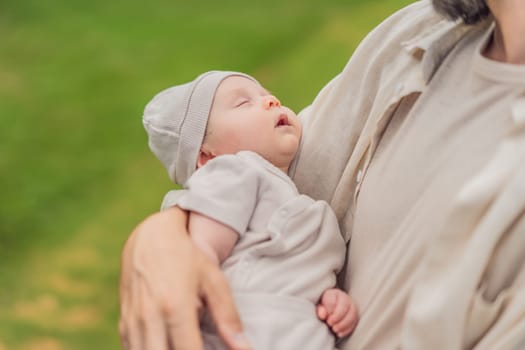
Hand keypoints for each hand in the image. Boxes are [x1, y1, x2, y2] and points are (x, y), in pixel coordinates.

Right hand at [119, 207, 251, 349]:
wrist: (152, 236)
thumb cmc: (189, 257)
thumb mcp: (214, 281)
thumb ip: (228, 318)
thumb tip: (245, 349)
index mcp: (175, 307)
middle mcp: (149, 317)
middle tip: (196, 347)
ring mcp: (132, 322)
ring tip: (184, 343)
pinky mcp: (123, 323)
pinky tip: (167, 344)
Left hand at [316, 288, 357, 337]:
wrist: (330, 310)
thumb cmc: (323, 308)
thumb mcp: (319, 307)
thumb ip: (320, 310)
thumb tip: (323, 315)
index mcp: (334, 293)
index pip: (333, 300)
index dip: (329, 310)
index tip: (325, 317)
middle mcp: (345, 298)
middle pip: (344, 306)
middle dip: (337, 317)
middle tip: (329, 324)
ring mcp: (352, 306)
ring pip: (352, 314)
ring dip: (343, 324)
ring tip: (334, 329)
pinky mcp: (355, 316)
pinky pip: (354, 322)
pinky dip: (347, 329)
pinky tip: (339, 333)